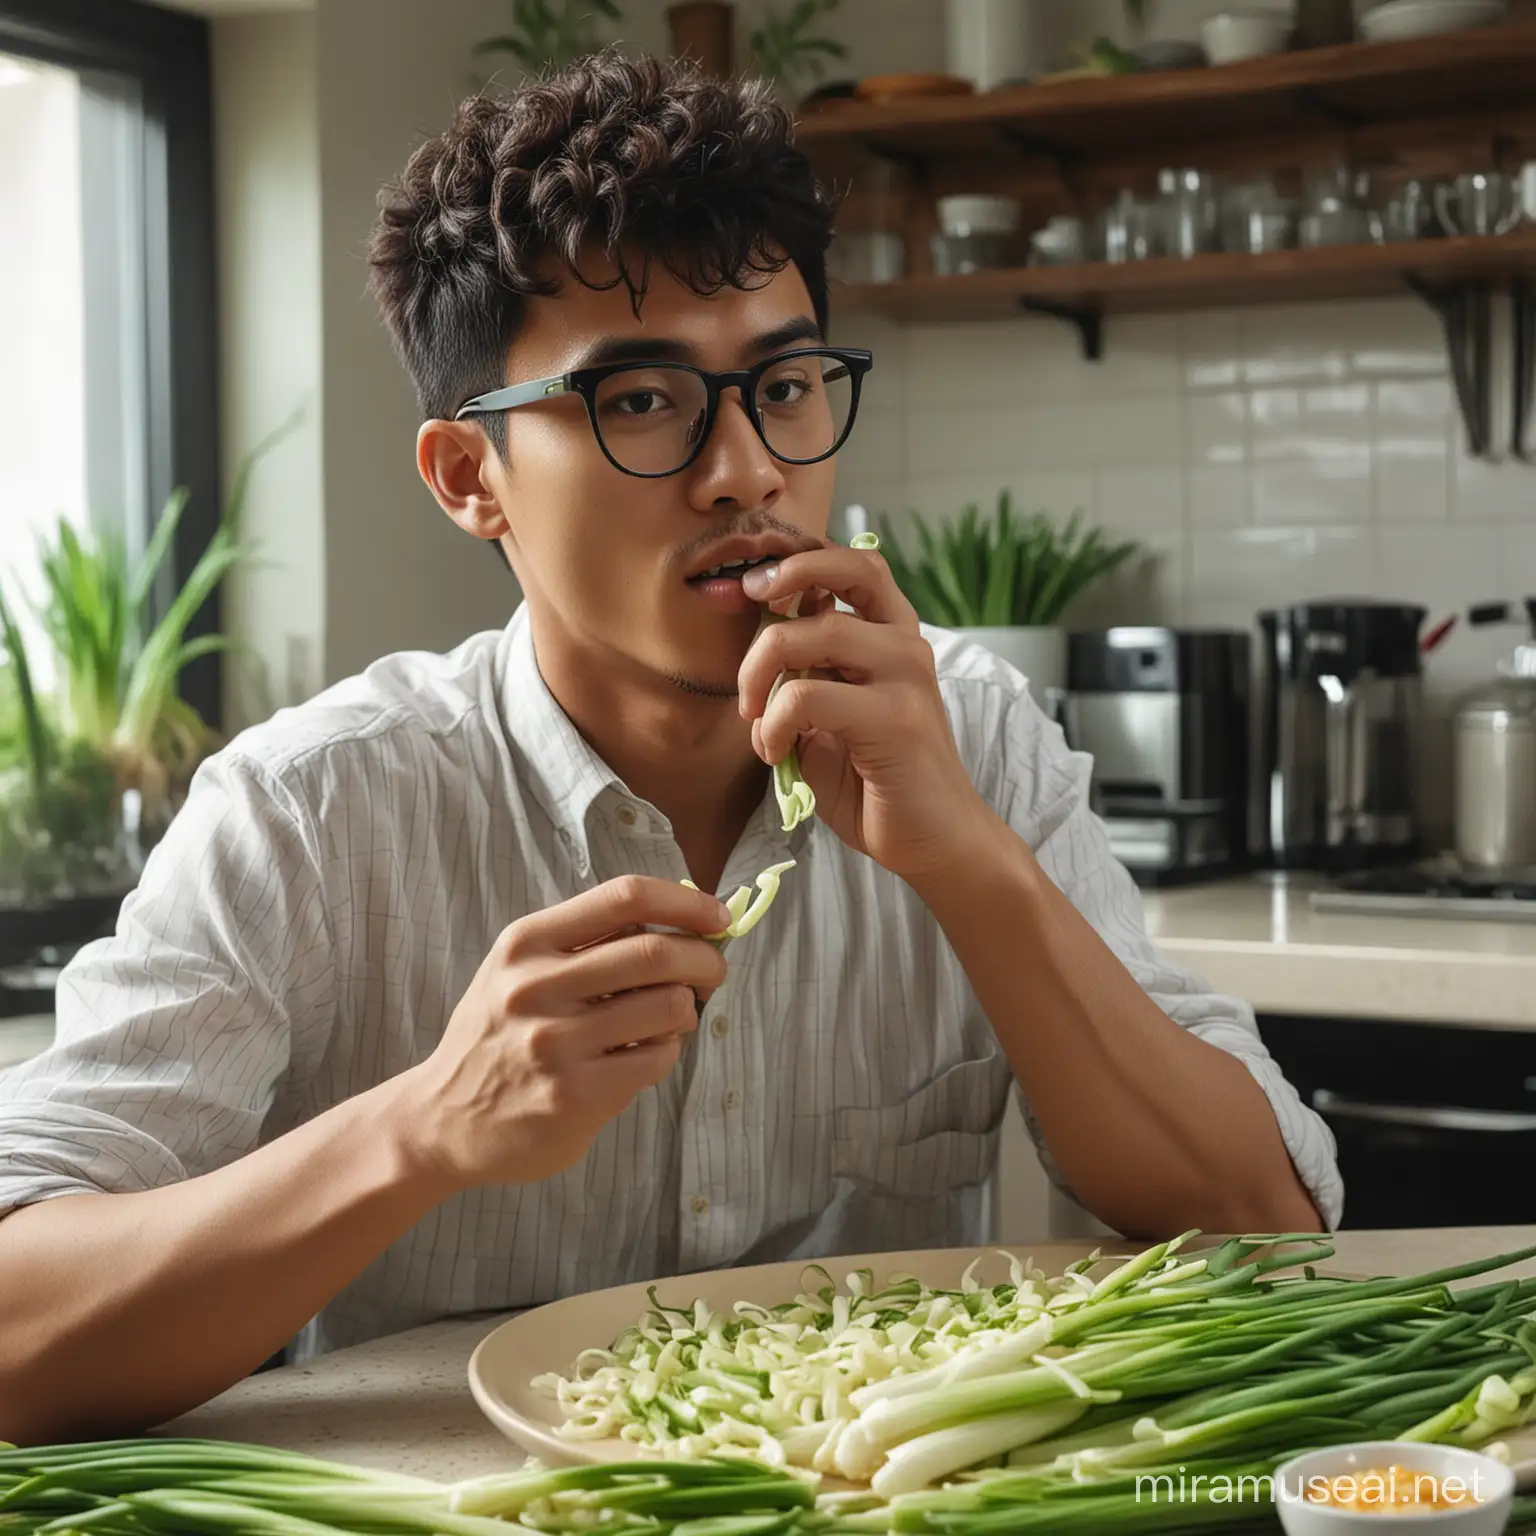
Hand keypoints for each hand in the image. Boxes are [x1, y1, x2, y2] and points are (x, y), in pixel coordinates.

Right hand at [400, 878, 731, 1189]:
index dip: (685, 903)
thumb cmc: (498, 1033)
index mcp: (526, 943)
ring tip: (669, 1020)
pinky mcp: (576, 1096)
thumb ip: (586, 942)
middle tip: (714, 972)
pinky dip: (666, 1053)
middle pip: (657, 953)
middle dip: (705, 960)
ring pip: (669, 1008)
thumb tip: (682, 920)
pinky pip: (658, 1059)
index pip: (624, 897)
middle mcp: (536, 987)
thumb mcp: (518, 969)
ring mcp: (556, 1044)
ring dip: (686, 1012)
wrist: (442, 1119)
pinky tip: (642, 1056)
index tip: (716, 917)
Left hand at [737, 544, 989, 884]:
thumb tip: (761, 645)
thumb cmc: (877, 787)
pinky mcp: (895, 717)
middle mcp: (905, 644)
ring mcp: (906, 676)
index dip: (799, 560)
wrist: (933, 843)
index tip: (753, 586)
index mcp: (893, 637)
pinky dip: (774, 722)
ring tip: (754, 716)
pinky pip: (808, 694)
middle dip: (774, 594)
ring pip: (816, 632)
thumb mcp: (829, 721)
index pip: (855, 562)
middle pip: (837, 574)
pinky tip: (775, 751)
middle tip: (745, 620)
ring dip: (760, 671)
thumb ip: (806, 678)